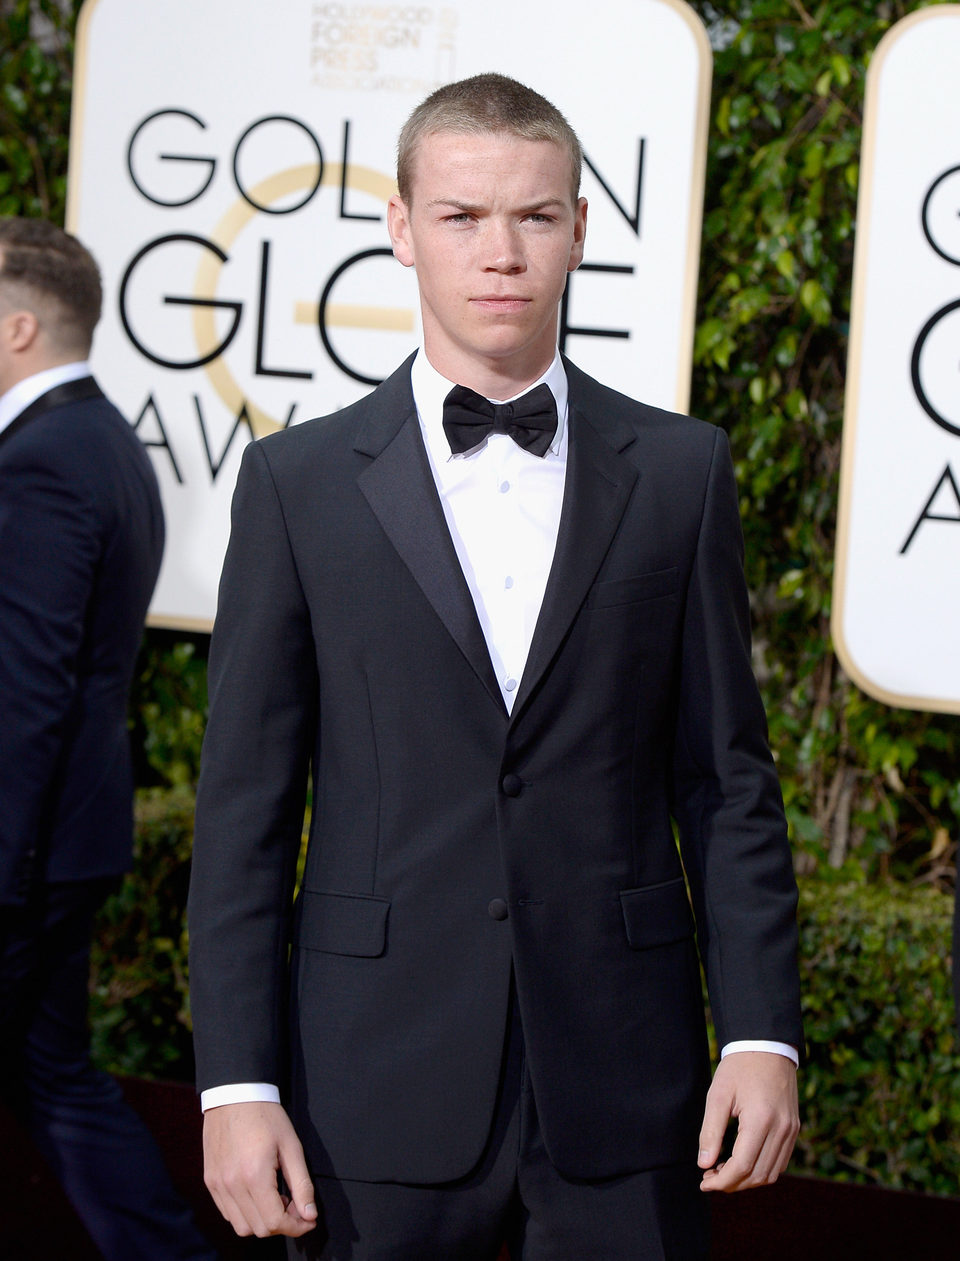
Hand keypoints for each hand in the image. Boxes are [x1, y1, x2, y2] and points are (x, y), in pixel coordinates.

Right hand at [202, 1100, 317, 1237]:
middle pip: (258, 1229)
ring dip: (262, 1221)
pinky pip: (228, 1213)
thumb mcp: (292, 1146)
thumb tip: (310, 1215)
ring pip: (241, 1226)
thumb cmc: (265, 1115)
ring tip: (275, 1197)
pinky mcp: (210, 1181)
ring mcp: (218, 1185)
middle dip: (281, 1224)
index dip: (296, 1227)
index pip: (274, 1222)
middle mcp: (232, 1185)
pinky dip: (245, 1213)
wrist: (234, 1094)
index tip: (308, 1219)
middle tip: (294, 1205)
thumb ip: (302, 1184)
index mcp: (254, 1175)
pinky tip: (257, 1193)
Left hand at [697, 1051, 798, 1192]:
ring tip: (723, 1172)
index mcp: (761, 1119)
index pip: (742, 1166)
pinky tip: (742, 1163)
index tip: (704, 1182)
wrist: (767, 1046)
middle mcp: (781, 1129)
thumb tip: (704, 1164)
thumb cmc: (739, 1068)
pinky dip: (761, 1170)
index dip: (722, 1181)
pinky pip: (780, 1162)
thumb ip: (710, 1131)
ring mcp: (791, 1130)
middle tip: (710, 1178)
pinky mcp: (794, 1129)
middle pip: (757, 1175)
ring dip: (747, 1180)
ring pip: (771, 1174)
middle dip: (732, 1184)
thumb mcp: (718, 1095)